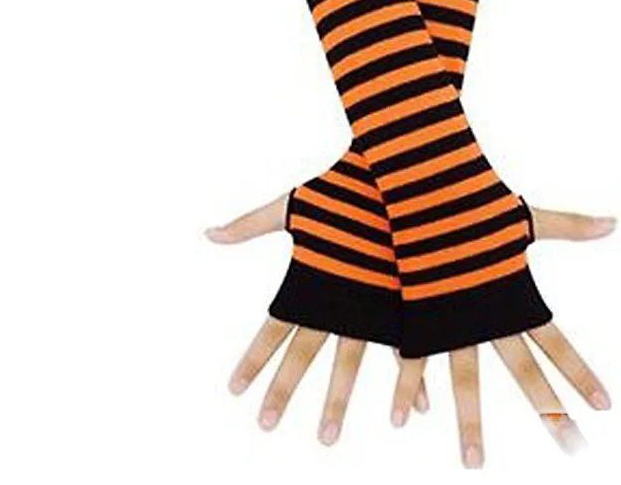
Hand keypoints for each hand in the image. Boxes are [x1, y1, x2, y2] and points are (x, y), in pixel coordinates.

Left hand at [205, 198, 427, 444]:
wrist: (400, 181)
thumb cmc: (343, 189)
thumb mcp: (294, 205)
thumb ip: (251, 223)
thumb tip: (206, 233)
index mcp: (308, 280)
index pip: (272, 329)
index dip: (252, 360)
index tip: (234, 390)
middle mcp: (335, 300)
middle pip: (303, 356)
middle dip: (283, 391)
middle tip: (264, 426)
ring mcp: (370, 305)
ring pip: (350, 365)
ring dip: (337, 402)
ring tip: (326, 438)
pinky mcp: (404, 302)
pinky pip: (406, 352)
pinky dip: (410, 382)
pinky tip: (413, 411)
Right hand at [390, 207, 615, 467]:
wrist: (421, 196)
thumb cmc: (474, 204)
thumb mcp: (522, 216)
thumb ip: (569, 225)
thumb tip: (616, 221)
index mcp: (515, 295)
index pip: (557, 342)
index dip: (581, 373)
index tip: (604, 405)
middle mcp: (487, 316)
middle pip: (524, 375)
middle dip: (550, 413)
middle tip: (574, 449)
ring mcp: (450, 320)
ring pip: (464, 384)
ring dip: (470, 425)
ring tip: (474, 463)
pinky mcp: (413, 316)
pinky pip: (413, 362)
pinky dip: (410, 389)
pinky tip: (406, 417)